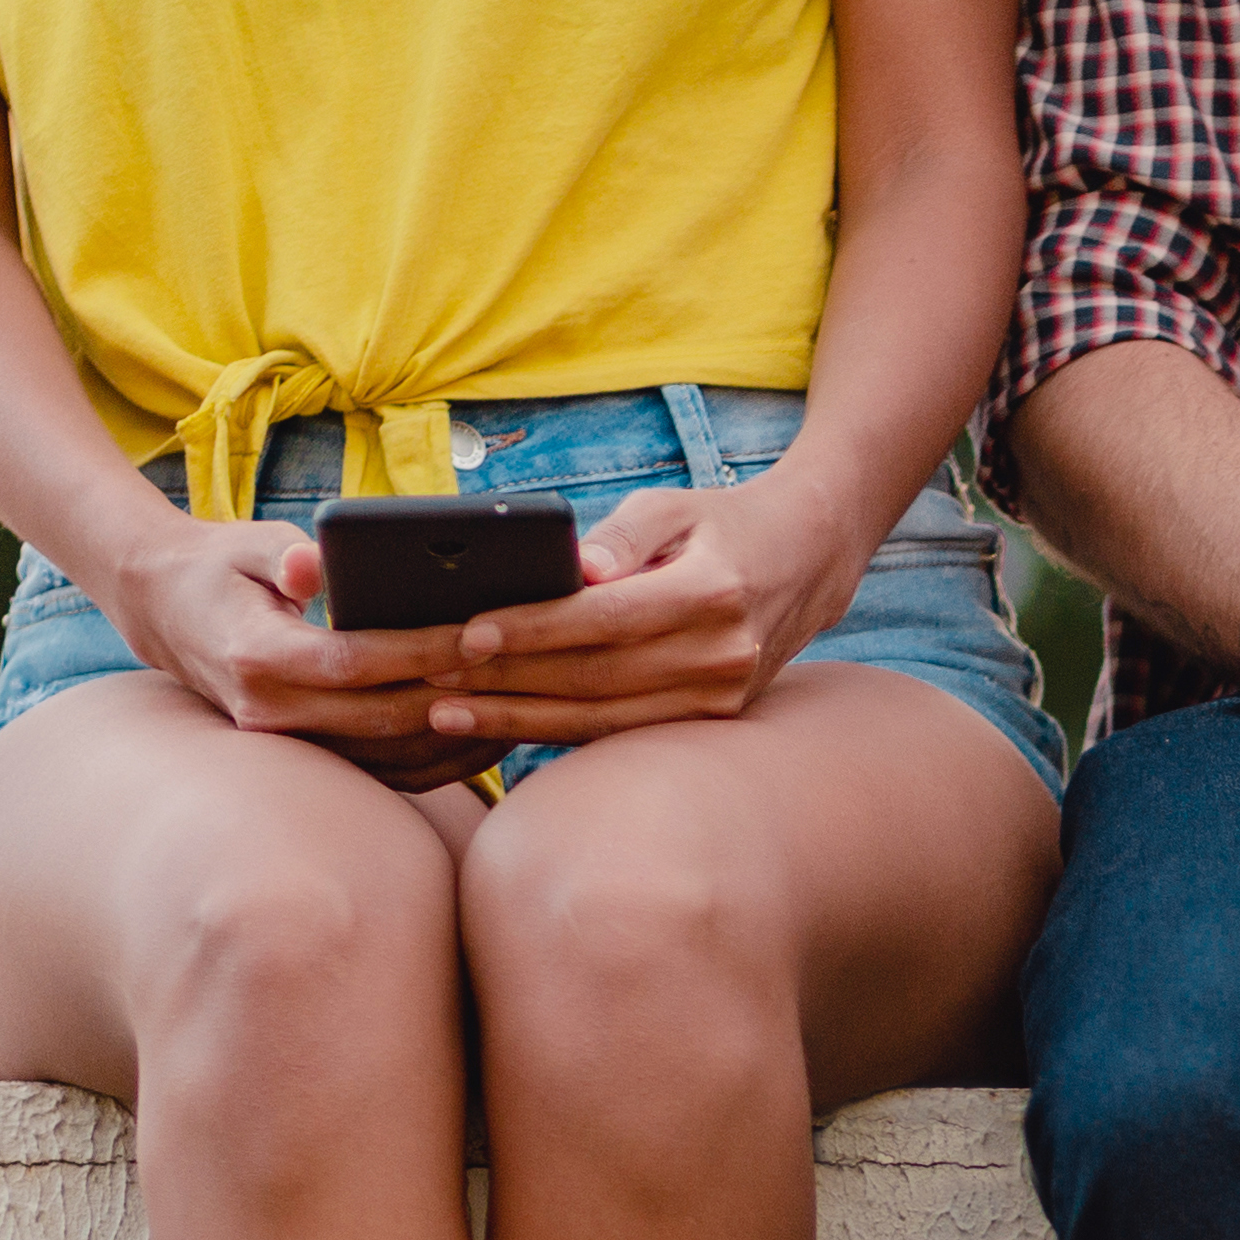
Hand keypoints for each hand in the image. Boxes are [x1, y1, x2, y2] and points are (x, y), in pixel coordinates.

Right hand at [102, 518, 499, 791]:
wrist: (165, 613)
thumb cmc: (221, 566)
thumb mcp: (249, 545)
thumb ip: (289, 556)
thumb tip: (317, 564)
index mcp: (257, 656)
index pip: (356, 661)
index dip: (422, 652)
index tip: (481, 633)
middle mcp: (270, 712)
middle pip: (384, 716)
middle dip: (458, 696)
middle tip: (522, 672)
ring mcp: (288, 744)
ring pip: (389, 753)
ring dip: (457, 736)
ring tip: (520, 705)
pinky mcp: (308, 756)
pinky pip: (385, 771)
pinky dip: (439, 759)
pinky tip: (488, 736)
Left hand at [420, 476, 883, 748]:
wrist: (809, 561)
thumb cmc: (722, 524)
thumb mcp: (675, 506)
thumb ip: (621, 536)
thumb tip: (572, 569)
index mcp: (714, 592)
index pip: (606, 619)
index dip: (532, 630)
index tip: (466, 634)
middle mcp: (723, 654)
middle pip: (595, 678)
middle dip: (505, 682)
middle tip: (429, 678)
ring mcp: (722, 697)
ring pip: (603, 718)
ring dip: (518, 719)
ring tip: (445, 712)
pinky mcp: (714, 721)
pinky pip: (621, 732)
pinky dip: (557, 731)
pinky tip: (502, 726)